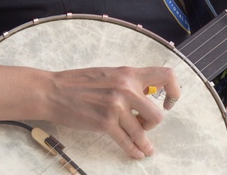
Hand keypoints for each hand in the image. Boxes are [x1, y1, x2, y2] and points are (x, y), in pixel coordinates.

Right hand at [44, 66, 180, 159]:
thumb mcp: (108, 73)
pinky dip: (134, 150)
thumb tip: (147, 93)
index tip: (168, 102)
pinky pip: (127, 141)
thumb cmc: (78, 82)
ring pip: (143, 131)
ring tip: (146, 147)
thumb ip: (127, 81)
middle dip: (153, 123)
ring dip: (145, 141)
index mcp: (128, 73)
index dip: (174, 91)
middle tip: (144, 124)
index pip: (165, 76)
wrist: (52, 91)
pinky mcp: (105, 123)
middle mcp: (125, 88)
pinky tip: (136, 153)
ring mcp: (115, 106)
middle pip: (158, 114)